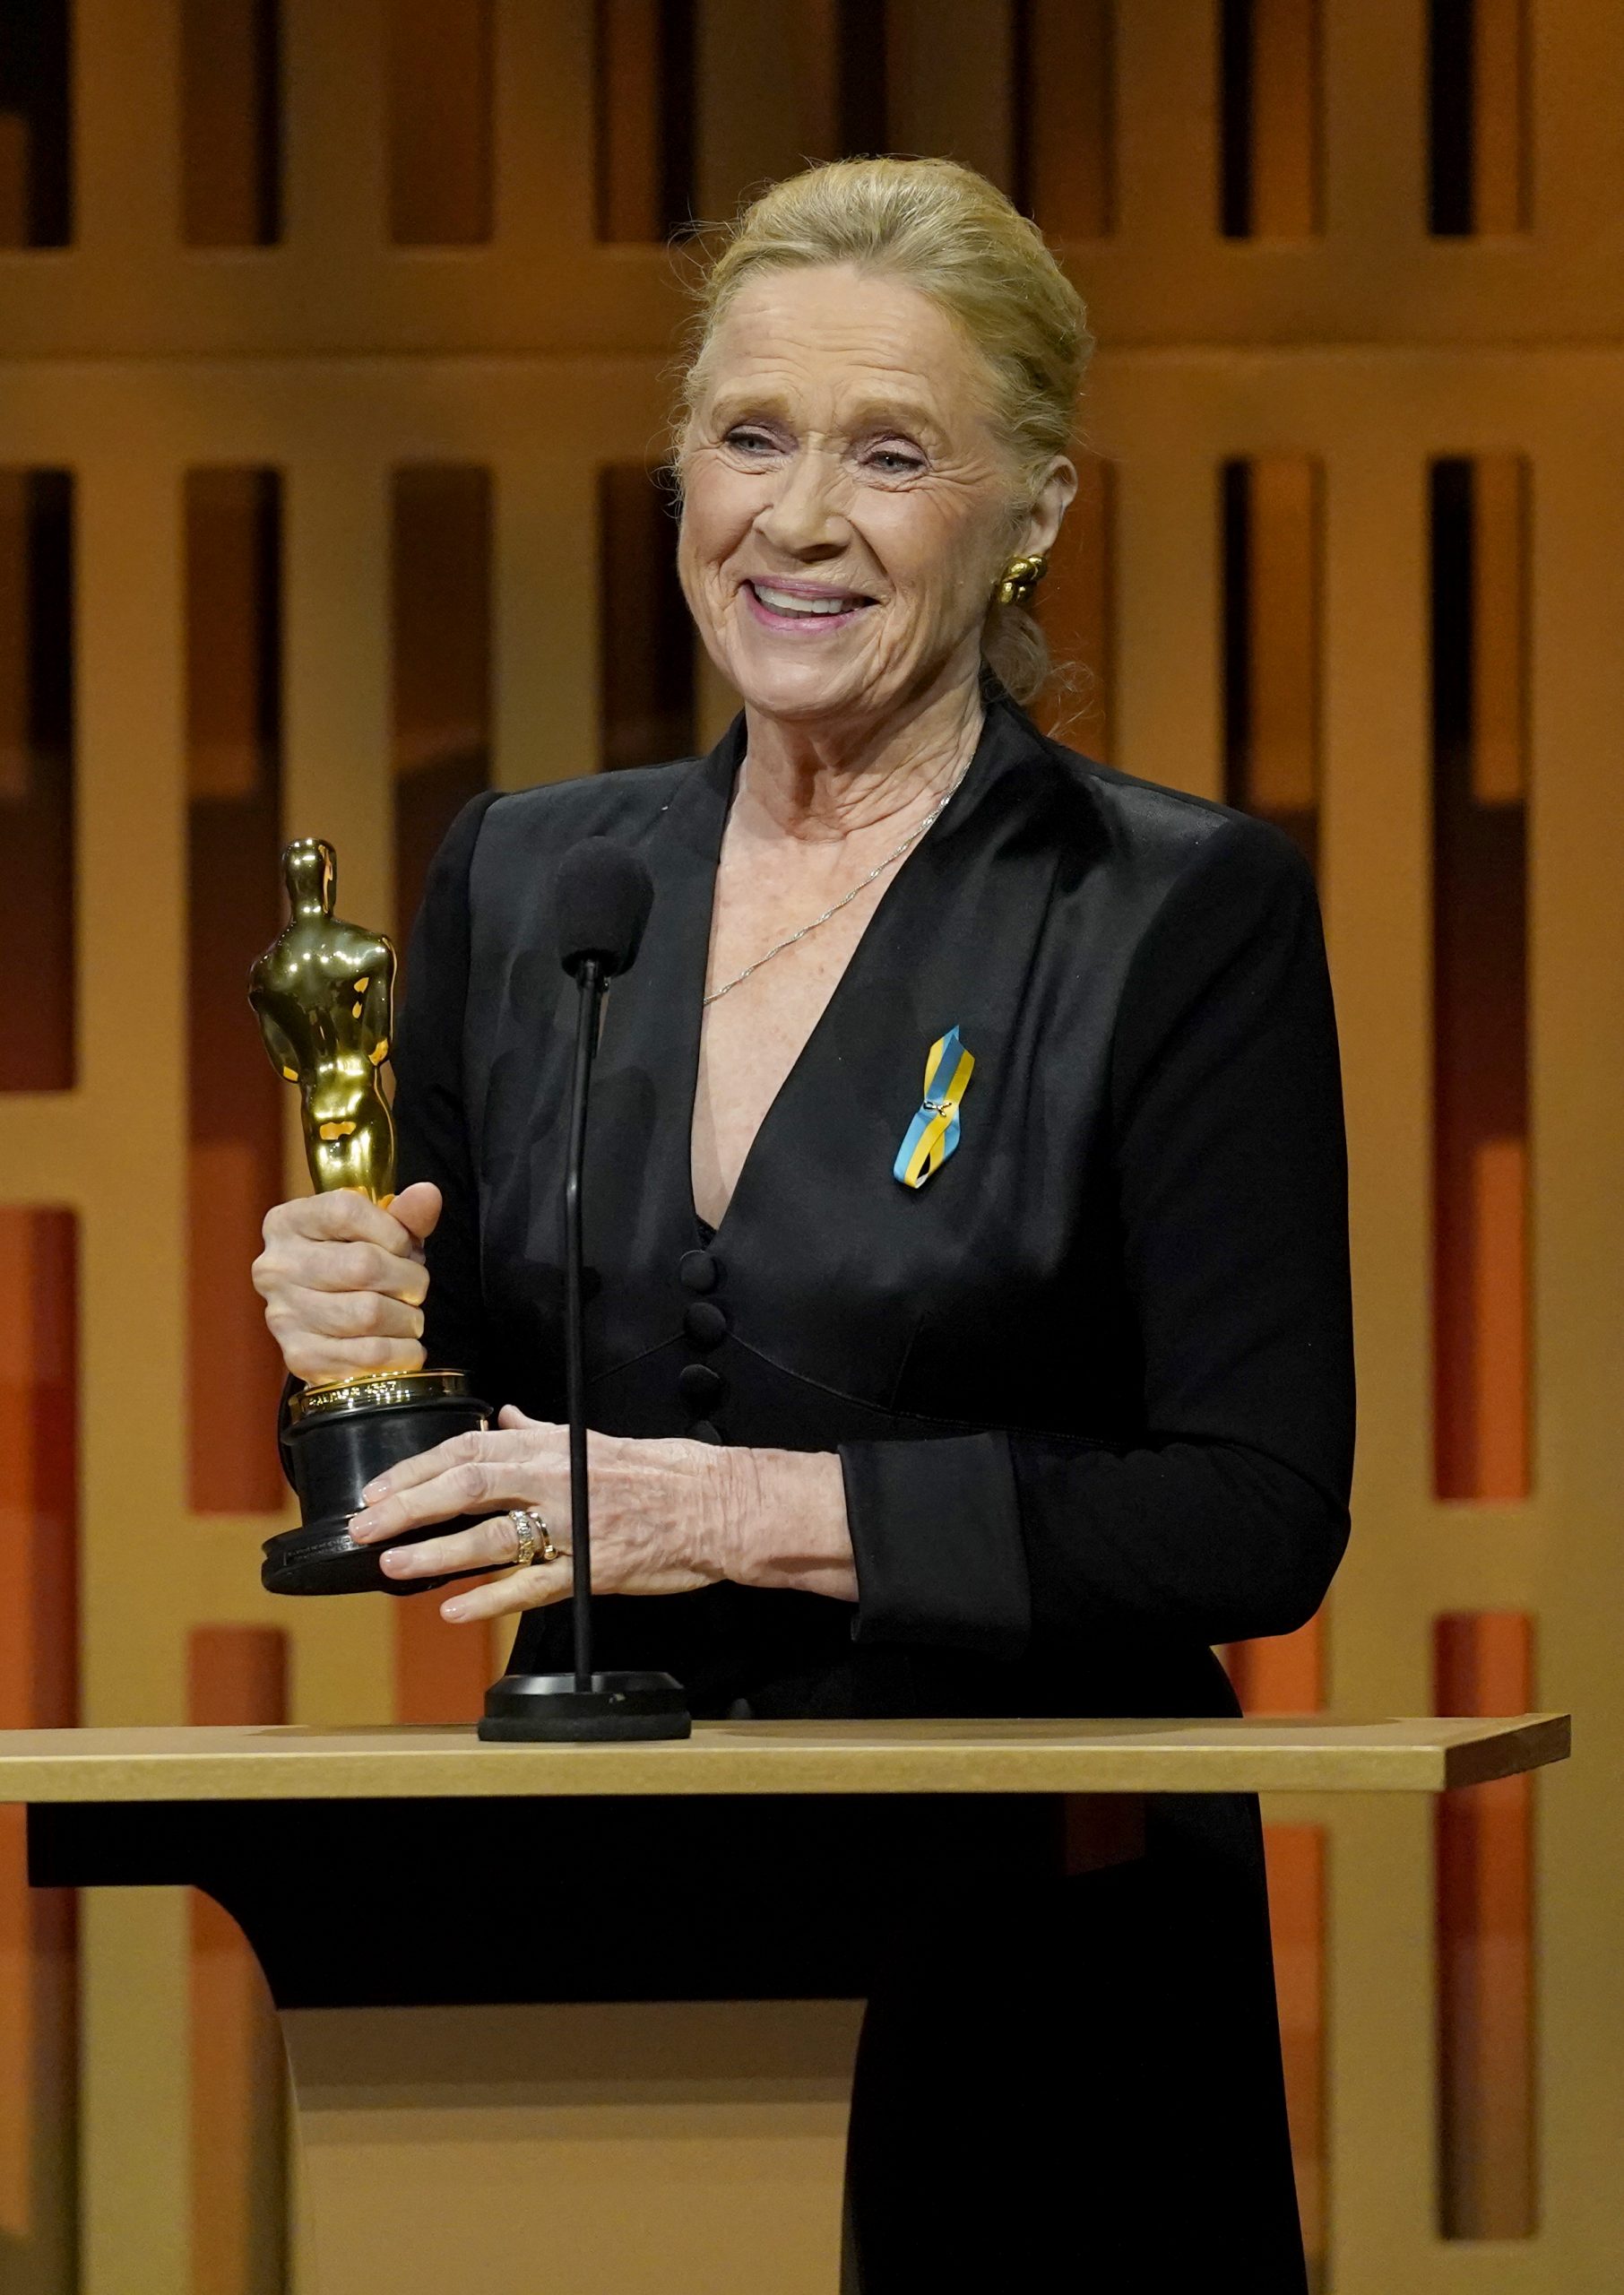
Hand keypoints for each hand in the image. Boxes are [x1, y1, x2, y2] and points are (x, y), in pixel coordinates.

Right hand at [252, 1181, 440, 1384]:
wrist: (324, 1326)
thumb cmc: (354, 1266)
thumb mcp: (378, 1233)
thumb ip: (404, 1214)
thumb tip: (428, 1195)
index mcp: (288, 1222)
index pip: (346, 1211)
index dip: (392, 1230)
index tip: (405, 1248)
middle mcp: (276, 1267)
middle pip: (363, 1265)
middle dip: (408, 1279)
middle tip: (415, 1288)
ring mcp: (283, 1315)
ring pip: (369, 1314)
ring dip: (407, 1319)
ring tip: (409, 1317)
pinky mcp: (299, 1356)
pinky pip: (368, 1355)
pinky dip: (401, 1353)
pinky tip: (405, 1346)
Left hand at [346, 1406, 726, 1624]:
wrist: (720, 1506)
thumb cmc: (665, 1472)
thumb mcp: (597, 1441)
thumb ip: (544, 1435)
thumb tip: (508, 1419)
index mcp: (554, 1449)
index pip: (470, 1449)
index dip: (418, 1468)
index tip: (379, 1486)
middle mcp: (556, 1482)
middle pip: (467, 1488)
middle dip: (408, 1507)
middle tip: (363, 1526)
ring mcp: (572, 1528)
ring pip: (491, 1539)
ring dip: (436, 1553)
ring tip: (392, 1565)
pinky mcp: (591, 1571)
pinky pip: (531, 1587)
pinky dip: (488, 1599)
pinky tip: (452, 1610)